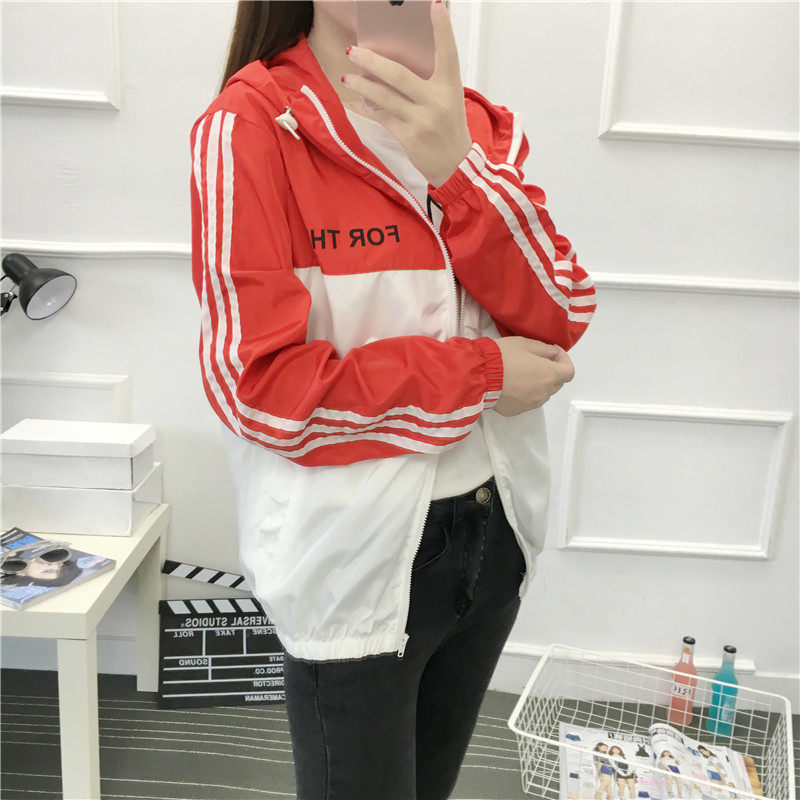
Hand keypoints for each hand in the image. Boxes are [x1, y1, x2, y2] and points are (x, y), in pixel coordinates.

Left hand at [342, 0, 471, 186]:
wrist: (454, 166)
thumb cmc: (449, 128)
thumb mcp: (449, 100)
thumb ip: (430, 81)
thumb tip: (398, 60)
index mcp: (450, 87)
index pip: (448, 52)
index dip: (443, 28)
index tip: (436, 5)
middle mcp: (436, 101)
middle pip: (398, 74)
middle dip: (372, 61)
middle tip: (353, 50)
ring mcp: (421, 120)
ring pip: (384, 97)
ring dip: (362, 85)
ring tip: (348, 76)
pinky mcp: (409, 137)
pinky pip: (383, 116)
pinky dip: (372, 106)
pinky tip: (364, 99)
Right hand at [491, 337, 574, 416]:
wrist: (479, 376)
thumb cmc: (503, 356)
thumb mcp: (525, 343)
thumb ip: (544, 349)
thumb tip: (552, 354)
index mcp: (550, 375)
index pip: (569, 372)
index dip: (564, 360)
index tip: (552, 352)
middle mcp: (544, 393)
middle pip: (556, 383)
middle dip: (551, 371)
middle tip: (537, 360)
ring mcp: (530, 404)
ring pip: (542, 393)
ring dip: (538, 383)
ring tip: (522, 373)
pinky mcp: (516, 410)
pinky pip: (526, 401)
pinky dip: (524, 393)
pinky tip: (511, 384)